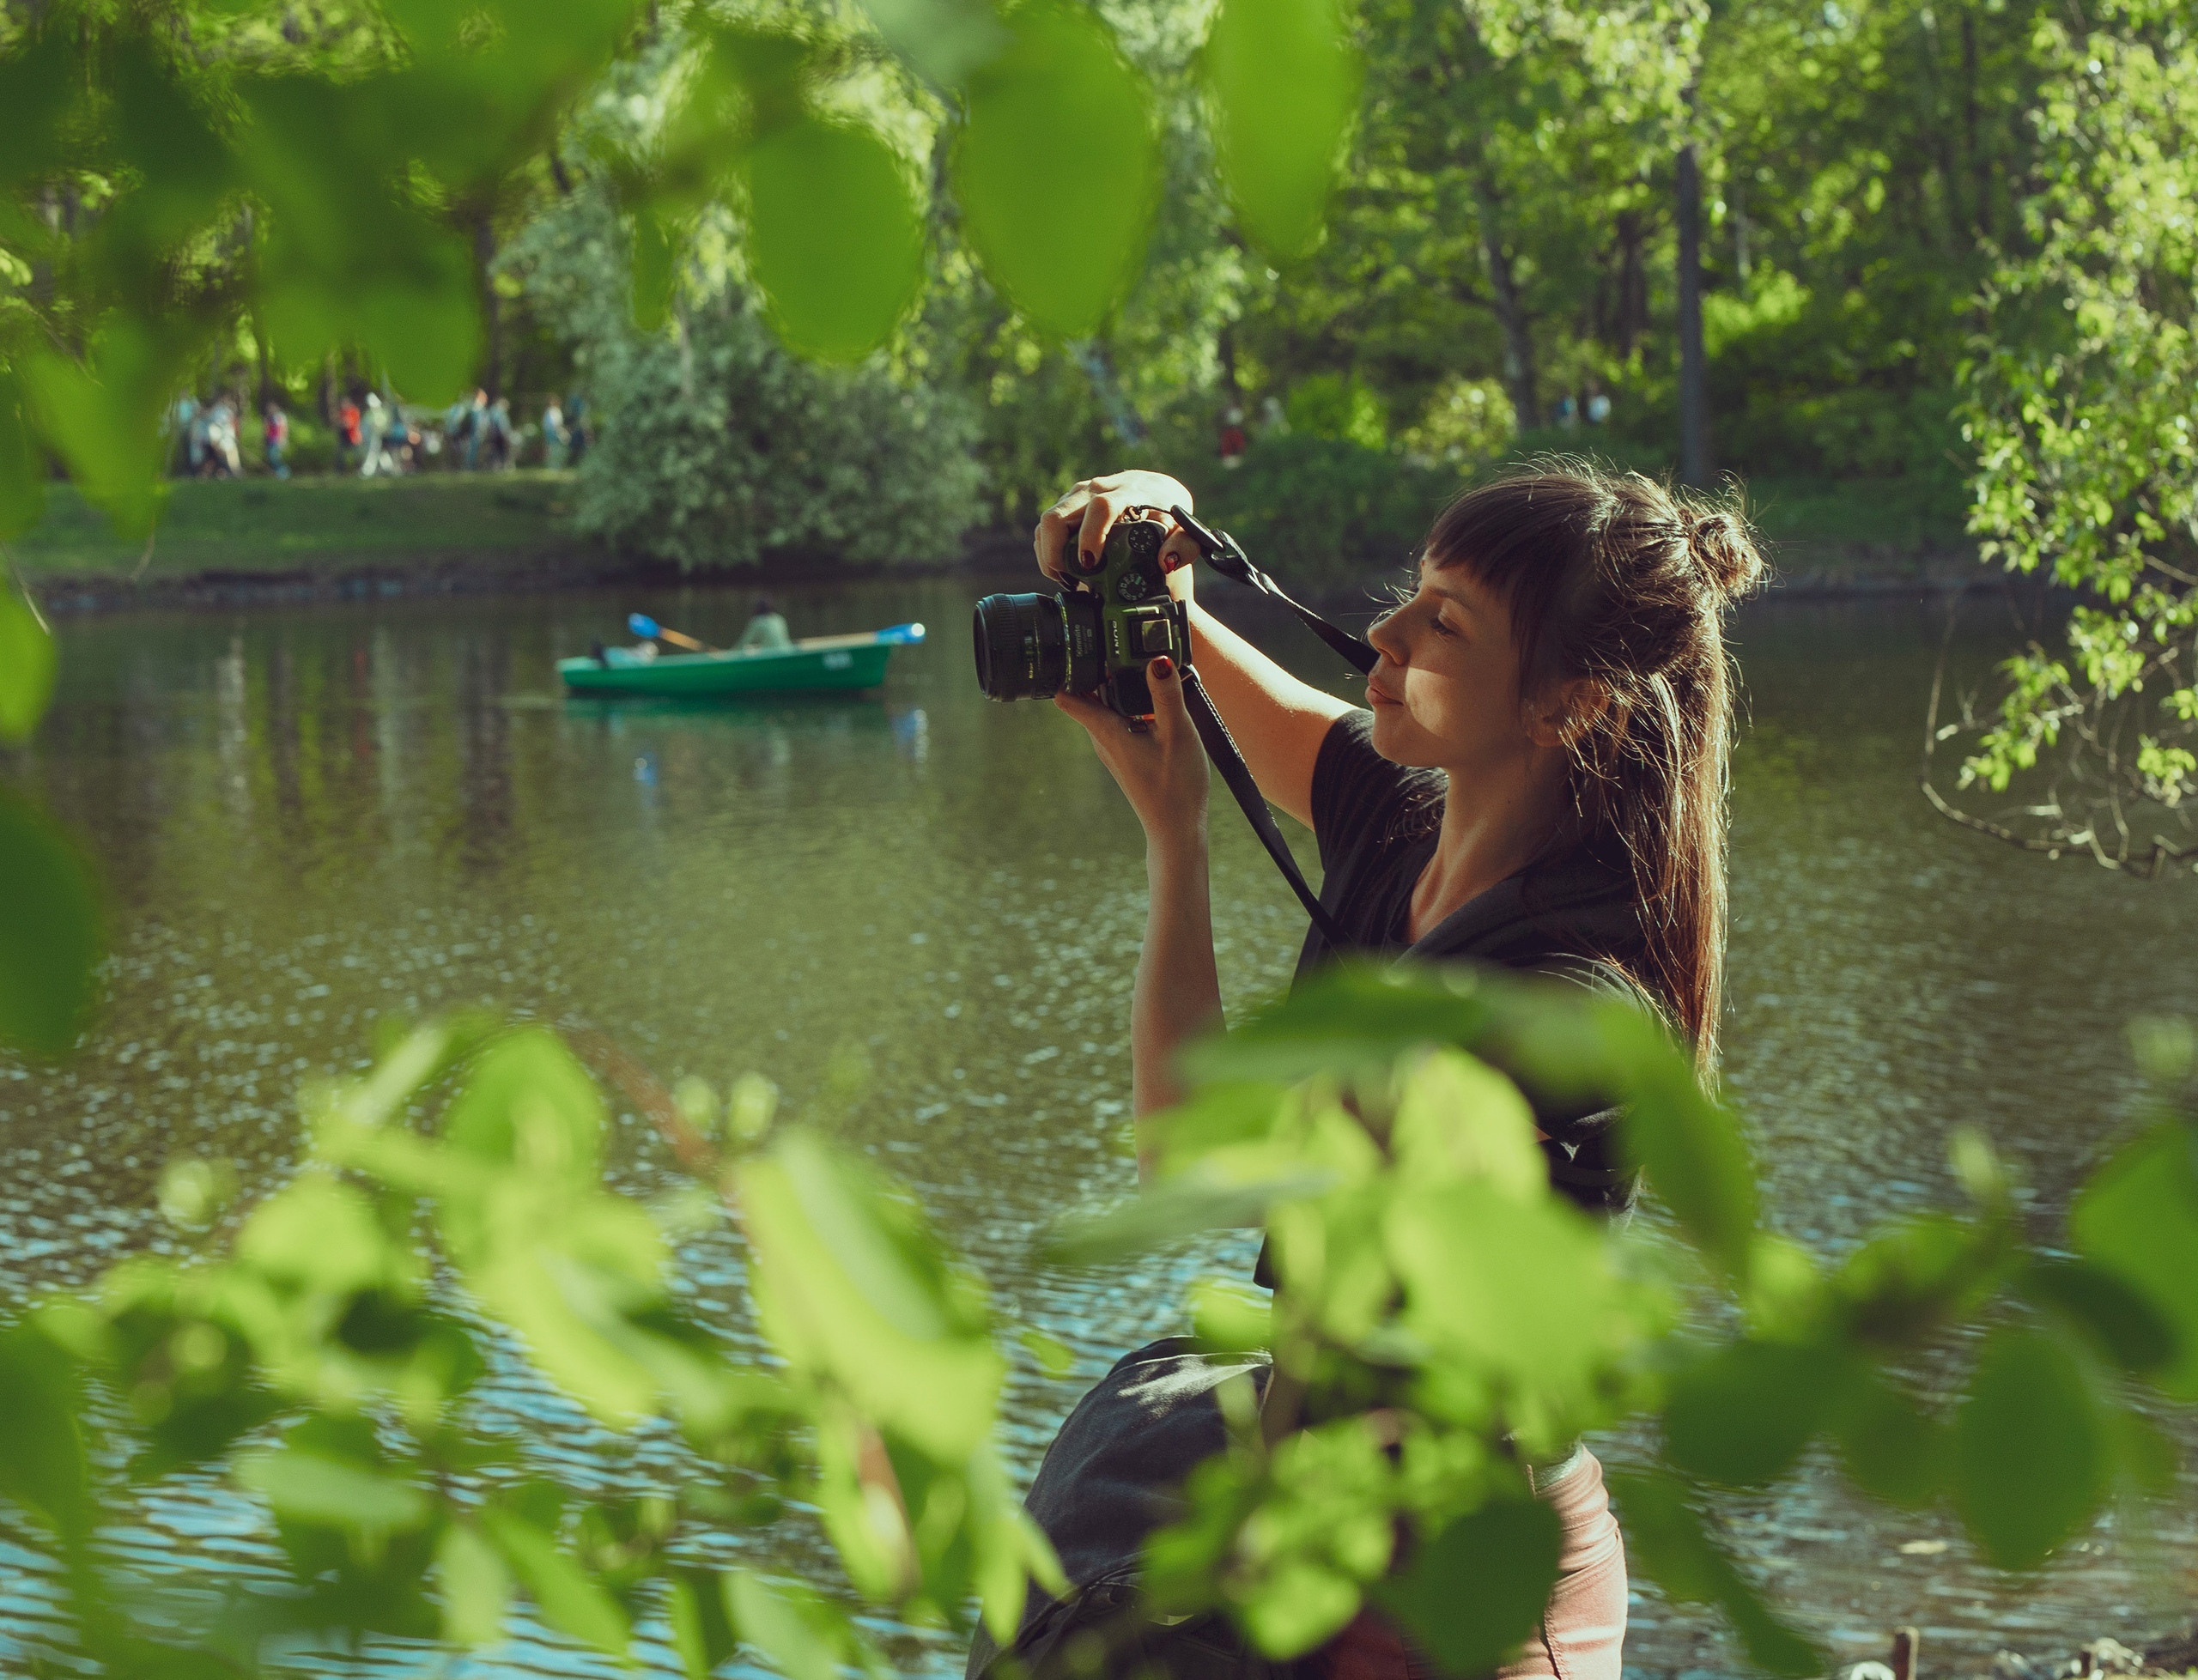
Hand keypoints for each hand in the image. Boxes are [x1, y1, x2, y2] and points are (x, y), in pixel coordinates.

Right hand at [1035, 471, 1201, 603]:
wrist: (1160, 491)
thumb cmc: (1172, 515)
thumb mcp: (1185, 531)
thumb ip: (1184, 547)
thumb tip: (1165, 562)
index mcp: (1131, 492)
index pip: (1102, 507)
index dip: (1091, 535)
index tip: (1089, 563)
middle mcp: (1100, 487)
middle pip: (1060, 514)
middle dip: (1055, 551)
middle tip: (1067, 578)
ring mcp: (1081, 493)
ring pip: (1048, 520)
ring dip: (1048, 553)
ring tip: (1066, 578)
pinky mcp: (1070, 501)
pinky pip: (1048, 525)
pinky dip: (1048, 549)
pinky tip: (1064, 568)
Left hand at [1056, 656, 1207, 849]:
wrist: (1177, 829)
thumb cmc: (1176, 786)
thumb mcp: (1176, 734)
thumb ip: (1165, 695)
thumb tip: (1157, 658)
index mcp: (1105, 730)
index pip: (1066, 695)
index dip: (1067, 667)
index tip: (1079, 644)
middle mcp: (1102, 738)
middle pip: (1087, 693)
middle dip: (1098, 668)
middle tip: (1117, 640)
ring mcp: (1113, 747)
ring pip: (1105, 705)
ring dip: (1117, 685)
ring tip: (1138, 662)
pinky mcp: (1126, 753)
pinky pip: (1120, 719)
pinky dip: (1130, 703)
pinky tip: (1153, 698)